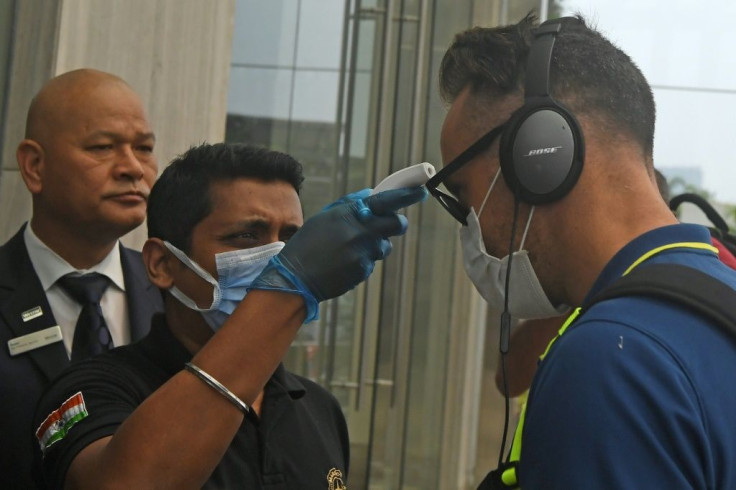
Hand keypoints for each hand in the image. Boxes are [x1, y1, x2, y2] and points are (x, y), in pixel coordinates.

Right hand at [249, 186, 427, 320]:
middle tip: (390, 224)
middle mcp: (360, 232)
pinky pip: (371, 262)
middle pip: (396, 225)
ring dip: (374, 244)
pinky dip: (362, 261)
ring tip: (348, 248)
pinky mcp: (363, 271)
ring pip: (383, 246)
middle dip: (396, 224)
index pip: (386, 201)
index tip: (421, 191)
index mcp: (351, 213)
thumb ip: (350, 204)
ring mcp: (363, 253)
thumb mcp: (325, 216)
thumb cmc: (308, 243)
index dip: (406, 195)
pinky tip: (342, 263)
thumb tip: (372, 195)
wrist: (295, 276)